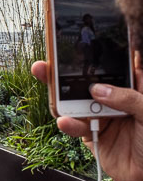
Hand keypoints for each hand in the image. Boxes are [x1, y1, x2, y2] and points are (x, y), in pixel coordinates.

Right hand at [31, 60, 142, 180]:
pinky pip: (75, 125)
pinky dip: (68, 123)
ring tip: (53, 92)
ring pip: (76, 102)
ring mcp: (100, 115)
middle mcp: (114, 100)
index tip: (80, 47)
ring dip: (61, 97)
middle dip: (67, 74)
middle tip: (48, 66)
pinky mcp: (89, 133)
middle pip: (87, 82)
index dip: (98, 57)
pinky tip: (65, 121)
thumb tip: (98, 89)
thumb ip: (128, 99)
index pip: (114, 68)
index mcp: (133, 89)